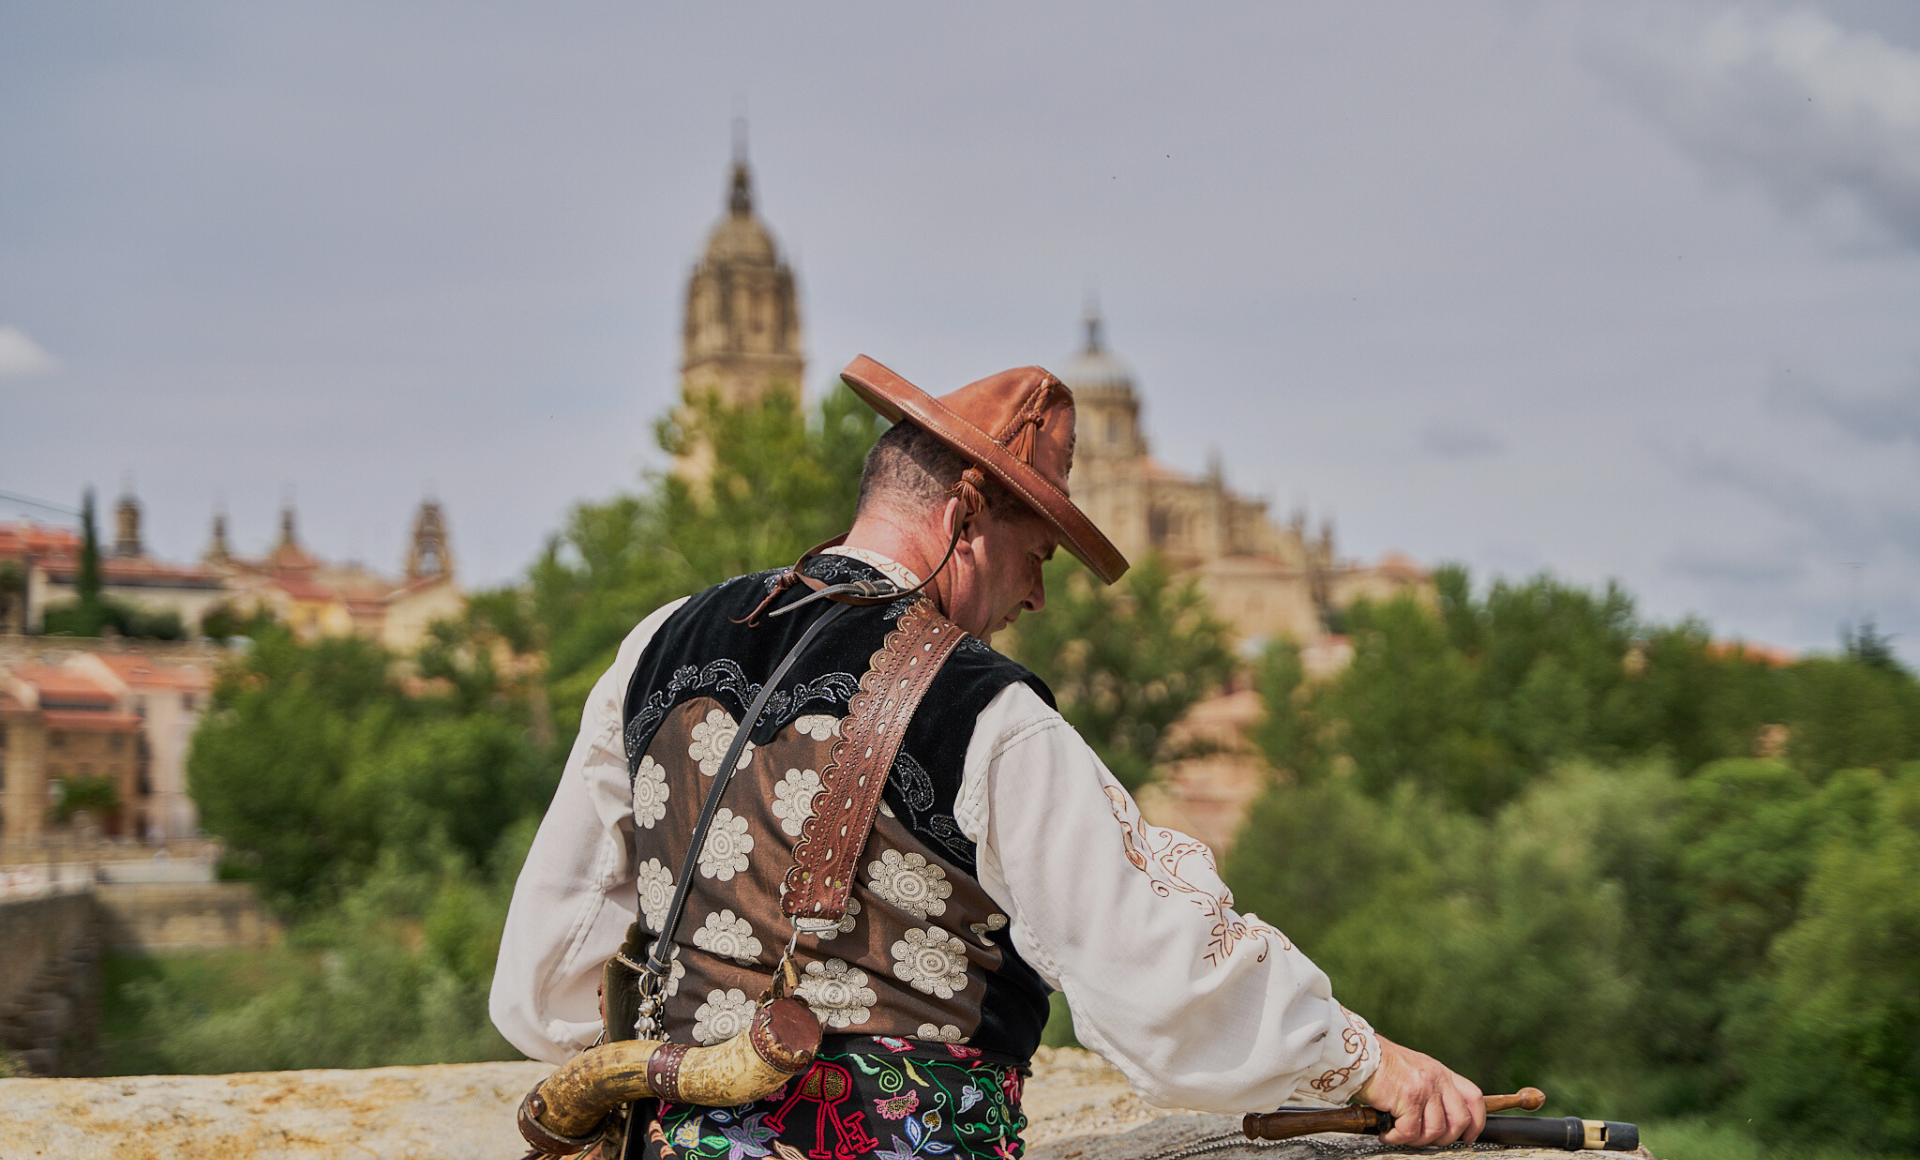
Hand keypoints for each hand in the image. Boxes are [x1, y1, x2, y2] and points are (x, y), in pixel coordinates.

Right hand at [1354, 1035, 1484, 1146]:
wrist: (1360, 1055)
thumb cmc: (1381, 1064)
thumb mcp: (1415, 1069)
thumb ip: (1431, 1088)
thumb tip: (1437, 1116)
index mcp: (1441, 1072)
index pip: (1474, 1098)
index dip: (1476, 1121)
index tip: (1468, 1136)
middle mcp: (1437, 1079)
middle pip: (1460, 1120)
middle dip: (1446, 1138)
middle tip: (1428, 1140)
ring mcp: (1424, 1089)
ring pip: (1436, 1131)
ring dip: (1418, 1140)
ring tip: (1401, 1135)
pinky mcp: (1408, 1099)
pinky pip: (1410, 1132)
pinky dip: (1397, 1138)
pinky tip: (1386, 1133)